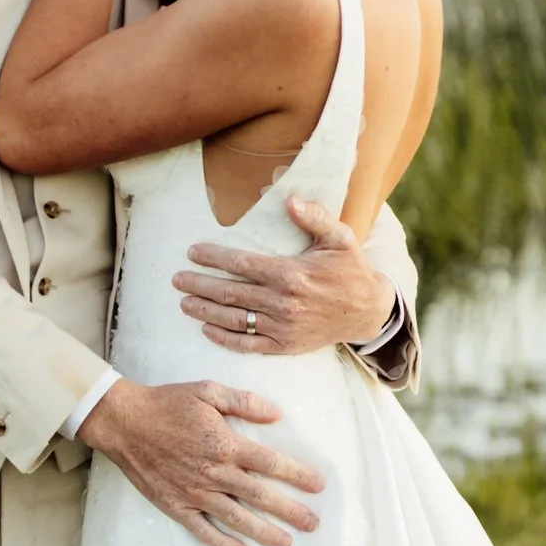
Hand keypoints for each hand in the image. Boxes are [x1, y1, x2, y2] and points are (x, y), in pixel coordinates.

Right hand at [80, 377, 323, 545]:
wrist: (124, 422)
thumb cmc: (167, 403)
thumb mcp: (207, 390)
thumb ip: (244, 402)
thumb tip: (276, 415)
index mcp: (225, 444)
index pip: (269, 463)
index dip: (297, 475)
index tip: (317, 485)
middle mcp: (213, 472)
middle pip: (260, 496)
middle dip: (290, 511)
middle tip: (313, 524)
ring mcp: (194, 492)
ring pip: (236, 518)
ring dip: (263, 532)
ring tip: (286, 543)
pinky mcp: (175, 505)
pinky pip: (202, 529)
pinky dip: (222, 543)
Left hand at [173, 198, 397, 357]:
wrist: (369, 311)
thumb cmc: (351, 270)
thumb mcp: (339, 237)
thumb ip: (314, 217)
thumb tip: (289, 199)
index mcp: (291, 274)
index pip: (241, 264)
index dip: (213, 257)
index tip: (193, 252)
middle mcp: (282, 302)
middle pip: (230, 293)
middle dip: (199, 284)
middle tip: (176, 279)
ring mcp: (282, 327)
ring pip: (233, 319)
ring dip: (204, 311)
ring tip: (183, 302)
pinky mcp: (285, 345)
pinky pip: (248, 344)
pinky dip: (224, 339)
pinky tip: (206, 329)